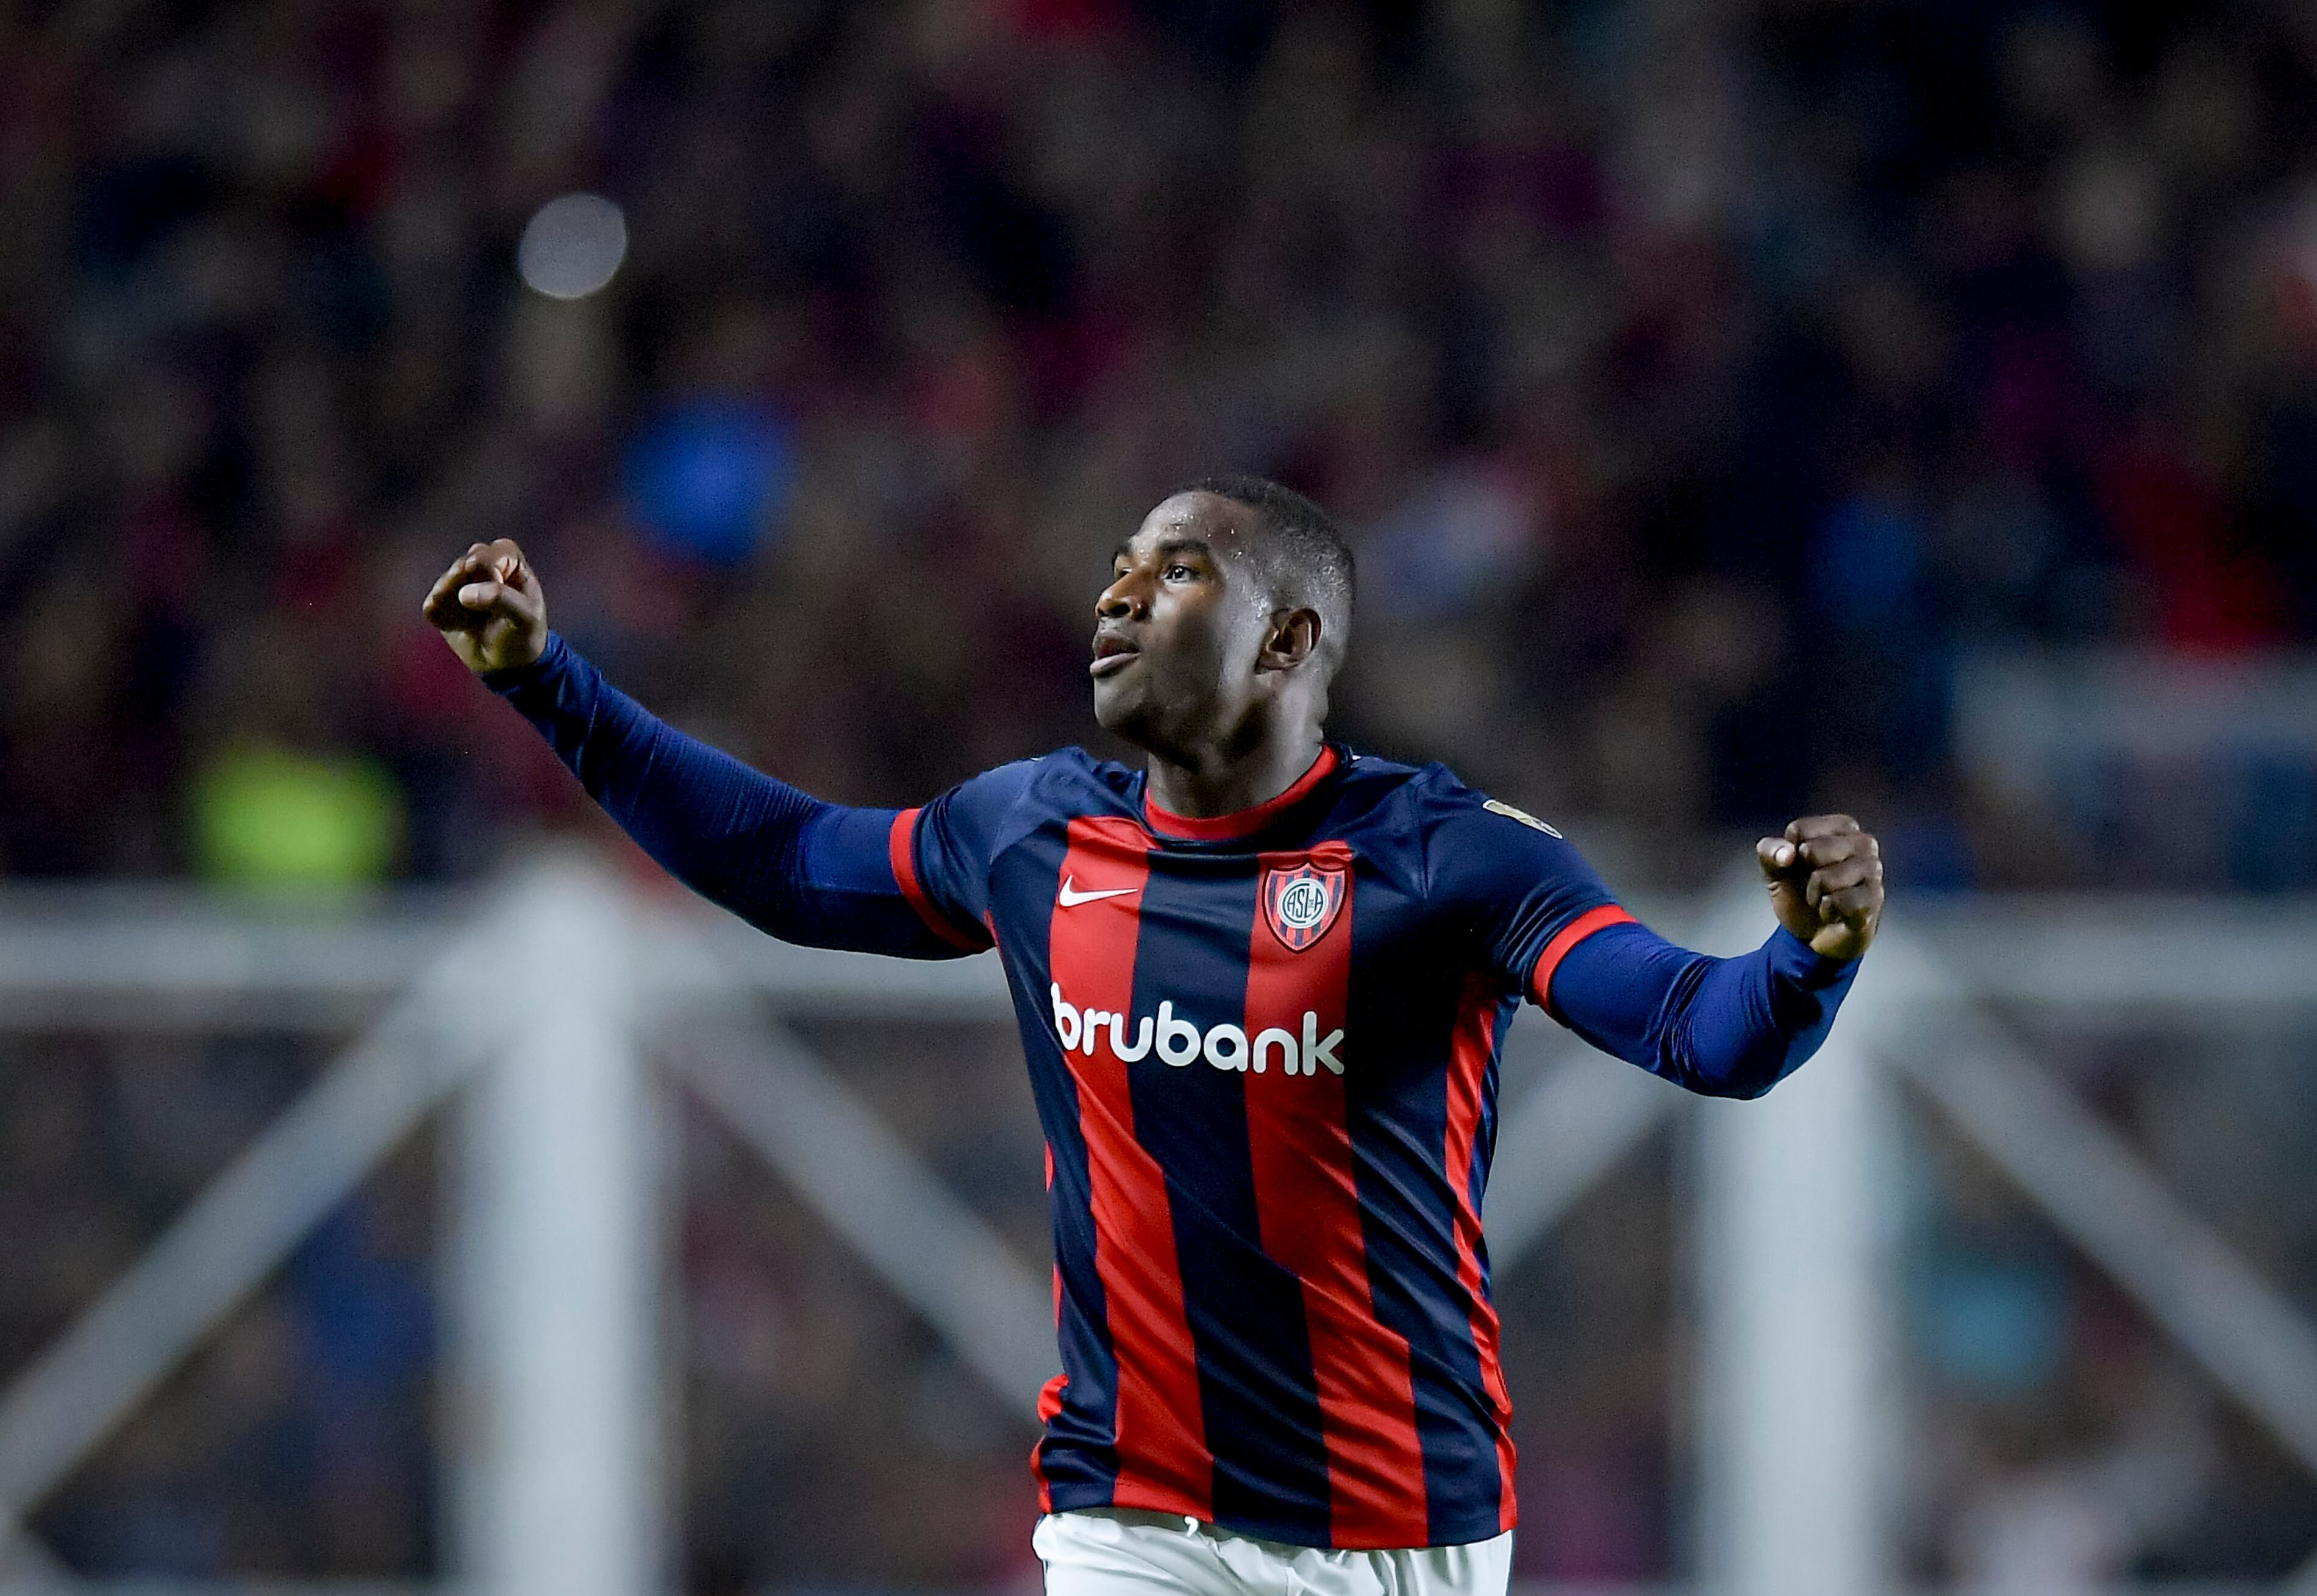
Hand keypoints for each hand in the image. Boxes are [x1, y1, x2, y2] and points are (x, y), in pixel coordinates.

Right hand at [423, 539, 547, 674]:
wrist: (508, 665)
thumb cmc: (524, 635)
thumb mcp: (525, 617)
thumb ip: (500, 598)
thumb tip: (463, 593)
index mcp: (508, 561)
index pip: (488, 553)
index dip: (488, 570)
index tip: (497, 585)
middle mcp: (482, 566)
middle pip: (462, 565)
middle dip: (468, 587)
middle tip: (478, 607)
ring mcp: (460, 584)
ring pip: (444, 584)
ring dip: (456, 604)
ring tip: (474, 621)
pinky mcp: (443, 603)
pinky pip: (432, 606)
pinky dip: (444, 618)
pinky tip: (461, 627)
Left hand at [1755, 814, 1883, 960]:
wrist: (1813, 934)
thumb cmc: (1799, 893)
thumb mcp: (1774, 870)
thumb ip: (1769, 852)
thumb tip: (1787, 854)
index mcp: (1840, 827)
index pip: (1799, 829)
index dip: (1786, 853)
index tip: (1796, 865)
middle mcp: (1863, 843)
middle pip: (1813, 850)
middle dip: (1803, 875)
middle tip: (1813, 885)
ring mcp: (1873, 871)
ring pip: (1826, 878)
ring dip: (1815, 895)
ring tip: (1824, 899)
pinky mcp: (1875, 898)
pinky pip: (1841, 902)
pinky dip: (1828, 911)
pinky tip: (1834, 913)